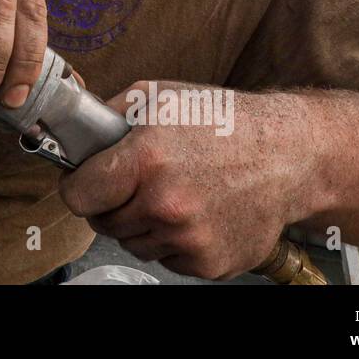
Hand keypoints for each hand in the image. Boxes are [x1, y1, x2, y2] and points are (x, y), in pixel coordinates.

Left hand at [57, 81, 315, 279]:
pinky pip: (168, 258)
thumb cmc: (222, 121)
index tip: (87, 181)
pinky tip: (198, 211)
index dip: (79, 186)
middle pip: (104, 223)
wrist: (287, 154)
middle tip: (141, 182)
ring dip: (145, 223)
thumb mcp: (157, 96)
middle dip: (114, 203)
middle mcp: (165, 203)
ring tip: (176, 192)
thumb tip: (70, 134)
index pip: (77, 196)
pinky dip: (175, 240)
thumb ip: (106, 116)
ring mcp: (189, 238)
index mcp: (146, 159)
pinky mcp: (209, 263)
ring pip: (134, 243)